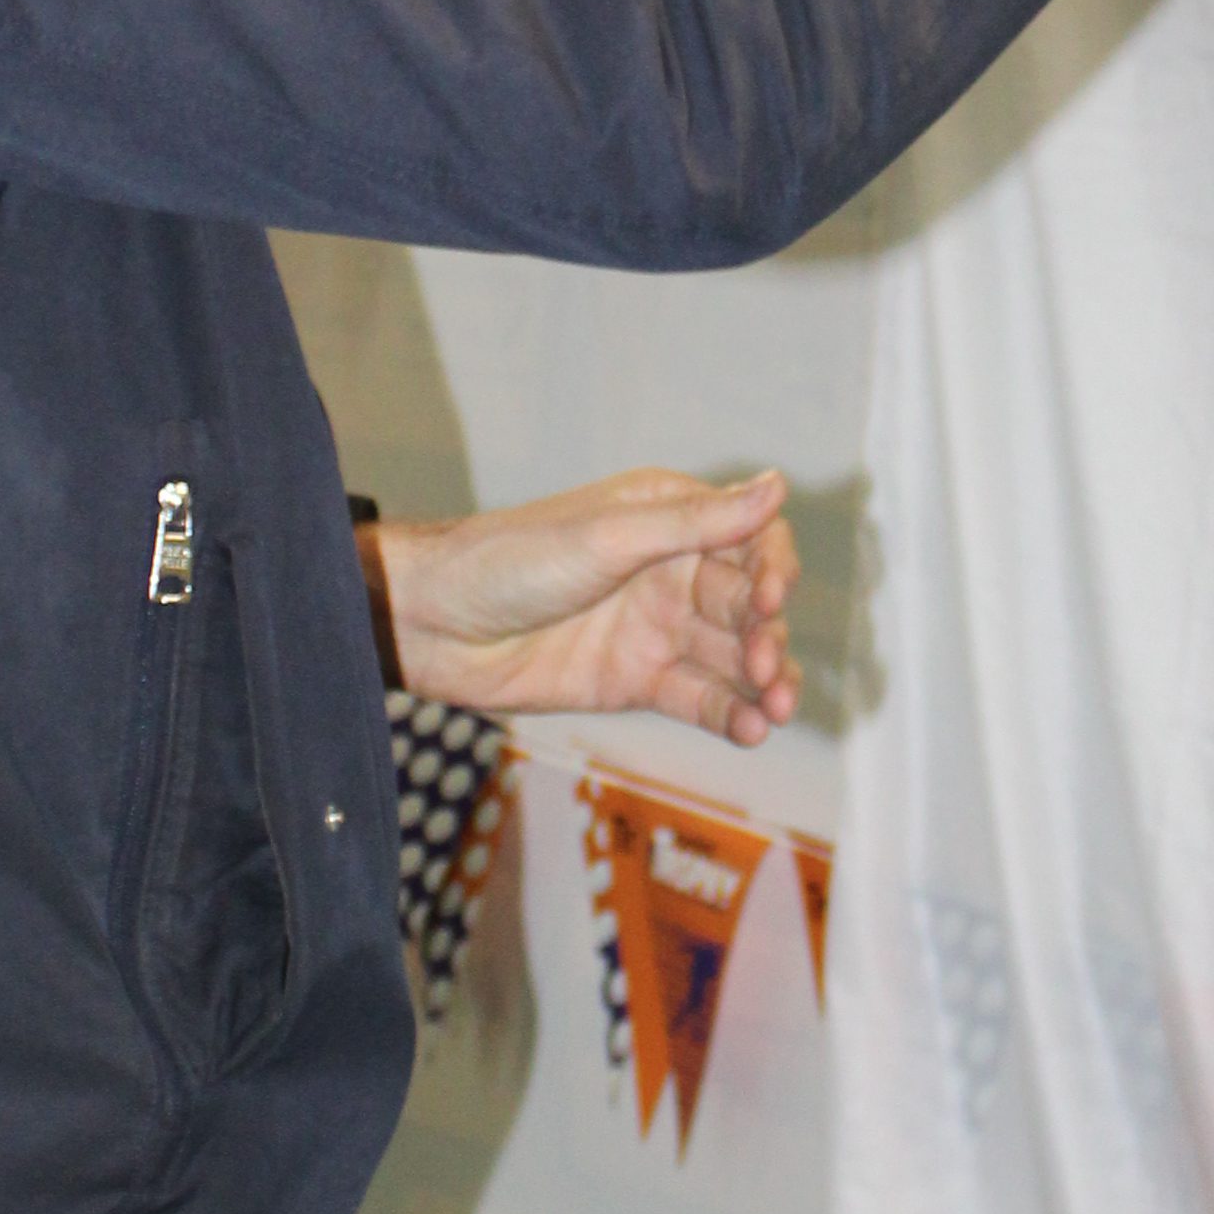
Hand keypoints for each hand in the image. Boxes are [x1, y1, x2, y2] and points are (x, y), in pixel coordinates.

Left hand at [378, 468, 799, 746]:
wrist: (435, 625)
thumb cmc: (511, 560)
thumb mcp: (610, 537)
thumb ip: (696, 523)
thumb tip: (778, 484)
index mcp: (667, 519)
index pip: (750, 540)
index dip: (774, 569)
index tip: (772, 599)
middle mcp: (670, 571)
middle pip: (747, 605)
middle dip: (768, 634)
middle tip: (767, 666)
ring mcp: (655, 630)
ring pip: (732, 656)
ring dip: (762, 680)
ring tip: (775, 708)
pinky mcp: (636, 681)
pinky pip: (698, 698)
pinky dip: (730, 714)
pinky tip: (751, 730)